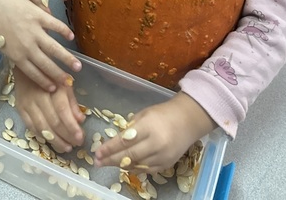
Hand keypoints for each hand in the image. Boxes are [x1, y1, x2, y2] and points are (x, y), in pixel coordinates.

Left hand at [0, 0, 80, 91]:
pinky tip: (71, 36)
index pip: (34, 73)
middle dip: (59, 75)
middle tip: (70, 81)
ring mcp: (34, 31)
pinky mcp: (38, 16)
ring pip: (55, 49)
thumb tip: (28, 61)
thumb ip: (16, 54)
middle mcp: (27, 47)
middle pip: (47, 65)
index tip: (54, 88)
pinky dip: (64, 31)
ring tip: (77, 66)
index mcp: (17, 56)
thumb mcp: (2, 46)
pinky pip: (55, 26)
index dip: (45, 82)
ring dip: (67, 59)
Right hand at [13, 66, 84, 151]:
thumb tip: (80, 120)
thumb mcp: (65, 84)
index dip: (72, 126)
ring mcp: (27, 104)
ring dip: (55, 140)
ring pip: (42, 128)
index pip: (63, 110)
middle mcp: (39, 96)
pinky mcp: (20, 109)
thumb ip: (72, 102)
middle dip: (66, 136)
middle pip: (53, 122)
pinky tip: (50, 141)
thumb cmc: (50, 77)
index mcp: (53, 88)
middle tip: (75, 145)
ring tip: (65, 147)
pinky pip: (31, 127)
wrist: (26, 69)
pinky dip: (41, 136)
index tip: (81, 138)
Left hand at [92, 93, 214, 173]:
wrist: (188, 121)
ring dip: (120, 165)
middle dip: (110, 160)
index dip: (109, 148)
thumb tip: (116, 140)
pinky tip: (124, 166)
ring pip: (136, 166)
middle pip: (129, 156)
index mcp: (148, 127)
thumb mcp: (144, 114)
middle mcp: (156, 144)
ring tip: (107, 163)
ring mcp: (162, 156)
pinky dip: (134, 168)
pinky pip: (146, 170)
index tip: (97, 152)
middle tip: (97, 162)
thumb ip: (130, 128)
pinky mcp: (167, 164)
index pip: (124, 141)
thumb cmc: (163, 114)